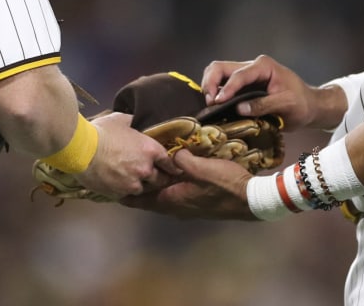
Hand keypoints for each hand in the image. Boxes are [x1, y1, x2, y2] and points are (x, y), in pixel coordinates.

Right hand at [77, 112, 177, 196]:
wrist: (81, 150)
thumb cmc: (101, 132)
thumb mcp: (121, 120)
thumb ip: (134, 123)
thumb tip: (137, 122)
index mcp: (150, 150)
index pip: (169, 162)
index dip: (171, 165)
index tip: (171, 167)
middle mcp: (145, 169)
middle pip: (160, 179)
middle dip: (158, 177)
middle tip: (155, 175)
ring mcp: (132, 184)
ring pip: (144, 189)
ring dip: (141, 185)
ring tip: (133, 180)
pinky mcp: (119, 194)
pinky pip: (128, 195)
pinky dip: (125, 191)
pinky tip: (120, 186)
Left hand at [121, 150, 255, 219]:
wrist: (250, 200)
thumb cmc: (226, 185)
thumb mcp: (203, 168)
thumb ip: (183, 160)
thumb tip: (170, 155)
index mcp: (174, 200)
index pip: (143, 200)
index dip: (128, 196)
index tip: (112, 191)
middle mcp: (177, 207)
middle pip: (150, 201)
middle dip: (137, 192)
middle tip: (124, 182)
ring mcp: (188, 207)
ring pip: (162, 199)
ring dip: (152, 191)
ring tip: (142, 178)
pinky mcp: (197, 204)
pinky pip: (174, 197)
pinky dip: (165, 190)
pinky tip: (168, 179)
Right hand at [201, 55, 343, 130]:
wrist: (310, 106)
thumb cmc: (302, 104)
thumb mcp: (286, 104)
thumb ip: (263, 105)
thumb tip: (239, 108)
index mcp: (264, 66)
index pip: (239, 75)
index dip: (227, 88)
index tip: (218, 102)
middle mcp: (252, 66)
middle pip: (221, 67)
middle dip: (211, 82)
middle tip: (210, 101)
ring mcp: (246, 75)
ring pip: (219, 72)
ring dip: (211, 85)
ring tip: (211, 103)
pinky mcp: (244, 85)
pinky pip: (223, 83)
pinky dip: (215, 91)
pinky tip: (215, 104)